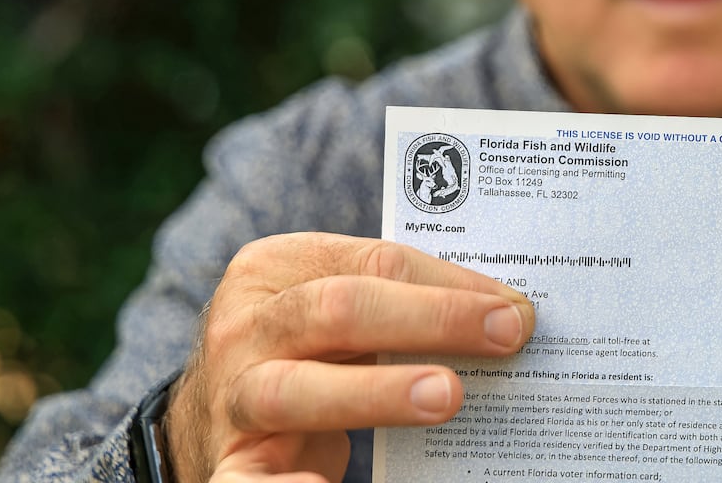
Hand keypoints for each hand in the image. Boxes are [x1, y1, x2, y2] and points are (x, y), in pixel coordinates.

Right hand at [165, 233, 534, 482]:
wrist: (207, 420)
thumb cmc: (304, 352)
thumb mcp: (333, 311)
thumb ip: (398, 304)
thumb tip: (506, 317)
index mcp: (275, 267)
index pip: (375, 261)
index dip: (449, 283)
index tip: (514, 308)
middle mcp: (245, 327)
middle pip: (337, 310)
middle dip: (429, 319)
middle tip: (504, 335)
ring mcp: (232, 397)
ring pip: (296, 389)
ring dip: (378, 391)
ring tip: (448, 396)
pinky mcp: (228, 465)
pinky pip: (251, 482)